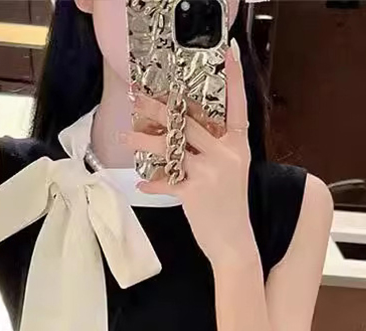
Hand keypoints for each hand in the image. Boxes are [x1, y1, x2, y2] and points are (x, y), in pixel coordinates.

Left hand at [122, 41, 255, 266]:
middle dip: (160, 107)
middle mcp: (225, 154)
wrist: (234, 244)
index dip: (233, 78)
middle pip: (189, 120)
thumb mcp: (231, 172)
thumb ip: (214, 148)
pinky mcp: (193, 192)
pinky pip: (166, 180)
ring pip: (171, 146)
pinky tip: (141, 183)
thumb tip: (185, 129)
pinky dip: (152, 183)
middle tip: (139, 96)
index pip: (236, 105)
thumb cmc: (229, 208)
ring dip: (145, 140)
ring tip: (128, 136)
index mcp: (238, 146)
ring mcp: (209, 172)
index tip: (228, 52)